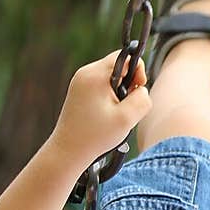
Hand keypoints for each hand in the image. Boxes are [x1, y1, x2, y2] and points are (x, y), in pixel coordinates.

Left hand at [50, 52, 151, 168]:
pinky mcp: (78, 92)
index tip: (135, 91)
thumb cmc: (95, 136)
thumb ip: (142, 98)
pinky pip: (102, 86)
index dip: (137, 72)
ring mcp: (80, 82)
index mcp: (95, 75)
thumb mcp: (127, 118)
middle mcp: (85, 73)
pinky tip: (106, 115)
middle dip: (128, 84)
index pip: (125, 57)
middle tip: (123, 107)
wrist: (68, 152)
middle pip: (119, 66)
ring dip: (119, 93)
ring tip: (114, 113)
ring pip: (111, 77)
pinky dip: (109, 98)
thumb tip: (142, 89)